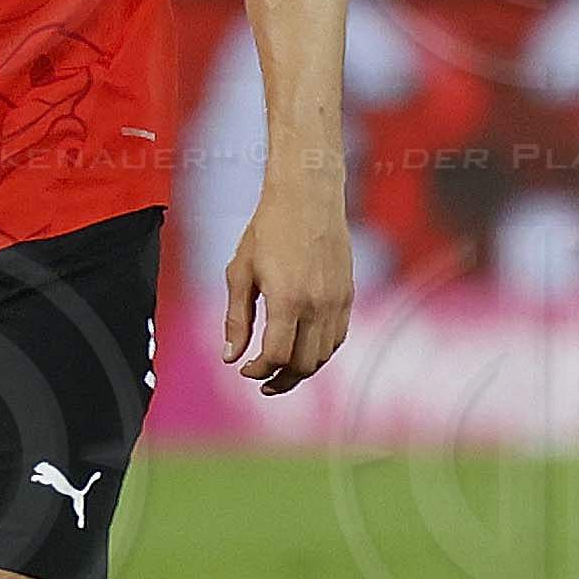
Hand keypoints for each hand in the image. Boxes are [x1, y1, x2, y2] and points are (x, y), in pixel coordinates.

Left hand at [216, 185, 353, 396]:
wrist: (308, 198)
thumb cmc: (268, 230)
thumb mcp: (240, 272)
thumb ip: (236, 318)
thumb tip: (230, 356)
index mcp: (287, 300)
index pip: (277, 356)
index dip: (258, 370)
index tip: (244, 369)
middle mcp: (317, 305)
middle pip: (303, 364)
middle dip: (281, 379)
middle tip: (262, 381)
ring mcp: (337, 301)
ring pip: (324, 355)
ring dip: (302, 369)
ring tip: (282, 370)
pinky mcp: (347, 294)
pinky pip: (337, 337)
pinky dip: (320, 351)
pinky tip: (302, 348)